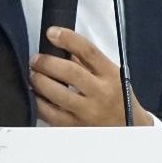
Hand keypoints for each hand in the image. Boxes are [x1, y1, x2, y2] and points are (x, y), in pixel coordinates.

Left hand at [30, 27, 153, 126]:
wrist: (129, 129)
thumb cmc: (118, 99)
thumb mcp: (111, 75)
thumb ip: (88, 62)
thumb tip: (60, 47)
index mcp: (110, 75)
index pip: (88, 51)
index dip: (67, 39)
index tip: (52, 32)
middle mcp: (100, 93)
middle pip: (70, 72)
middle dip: (46, 62)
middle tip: (35, 59)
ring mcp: (87, 112)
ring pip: (56, 93)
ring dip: (38, 81)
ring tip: (32, 74)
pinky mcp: (75, 127)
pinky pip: (49, 114)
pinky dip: (37, 102)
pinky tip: (34, 94)